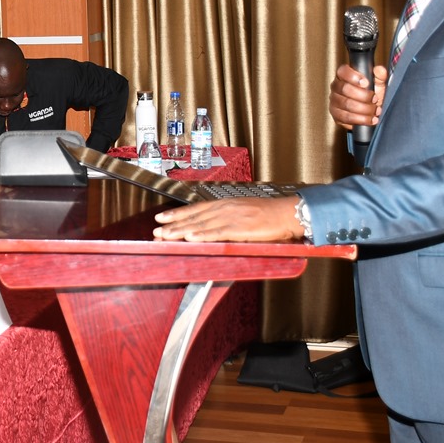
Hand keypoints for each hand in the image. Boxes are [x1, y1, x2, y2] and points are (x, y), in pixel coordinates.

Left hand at [153, 196, 304, 242]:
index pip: (195, 209)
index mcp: (225, 204)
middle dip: (172, 225)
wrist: (288, 213)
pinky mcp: (240, 229)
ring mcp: (231, 218)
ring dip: (180, 231)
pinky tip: (189, 238)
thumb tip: (211, 228)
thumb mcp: (243, 212)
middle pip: (193, 217)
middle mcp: (225, 208)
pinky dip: (201, 236)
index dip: (176, 214)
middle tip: (155, 231)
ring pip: (200, 225)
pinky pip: (217, 233)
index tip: (161, 218)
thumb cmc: (269, 215)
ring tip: (164, 236)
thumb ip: (227, 219)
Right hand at [328, 63, 385, 131]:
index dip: (353, 77)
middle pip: (345, 89)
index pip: (342, 71)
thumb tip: (380, 70)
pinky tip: (370, 119)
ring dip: (364, 109)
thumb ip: (381, 75)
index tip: (366, 83)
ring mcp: (334, 101)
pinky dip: (360, 119)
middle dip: (363, 96)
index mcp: (344, 75)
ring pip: (346, 105)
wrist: (371, 111)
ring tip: (376, 111)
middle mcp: (336, 87)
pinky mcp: (336, 115)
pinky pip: (346, 118)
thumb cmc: (373, 94)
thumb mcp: (379, 83)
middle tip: (375, 99)